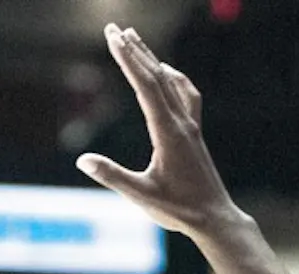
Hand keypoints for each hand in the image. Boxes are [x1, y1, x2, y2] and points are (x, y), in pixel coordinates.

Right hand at [77, 24, 243, 238]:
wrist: (215, 219)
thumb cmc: (179, 211)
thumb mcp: (141, 196)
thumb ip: (112, 176)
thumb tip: (83, 161)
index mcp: (167, 132)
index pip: (144, 85)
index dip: (127, 59)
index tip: (112, 37)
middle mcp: (181, 123)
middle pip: (156, 76)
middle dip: (134, 50)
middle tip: (114, 29)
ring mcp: (191, 127)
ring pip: (170, 82)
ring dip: (151, 59)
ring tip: (135, 39)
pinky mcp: (195, 134)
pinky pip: (185, 95)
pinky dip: (173, 77)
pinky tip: (167, 73)